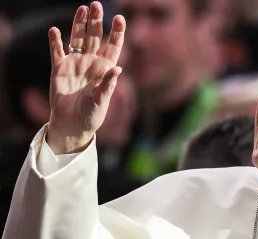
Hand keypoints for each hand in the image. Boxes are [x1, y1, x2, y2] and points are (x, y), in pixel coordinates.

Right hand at [46, 2, 125, 153]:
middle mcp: (91, 62)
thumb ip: (108, 85)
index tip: (120, 18)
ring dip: (79, 24)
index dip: (117, 32)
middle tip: (97, 5)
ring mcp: (75, 63)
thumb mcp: (102, 100)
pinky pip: (57, 52)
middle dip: (96, 21)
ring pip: (78, 39)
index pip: (114, 46)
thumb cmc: (92, 115)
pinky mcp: (59, 69)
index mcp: (105, 68)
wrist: (73, 124)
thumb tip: (117, 69)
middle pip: (95, 37)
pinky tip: (55, 30)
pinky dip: (56, 41)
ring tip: (82, 9)